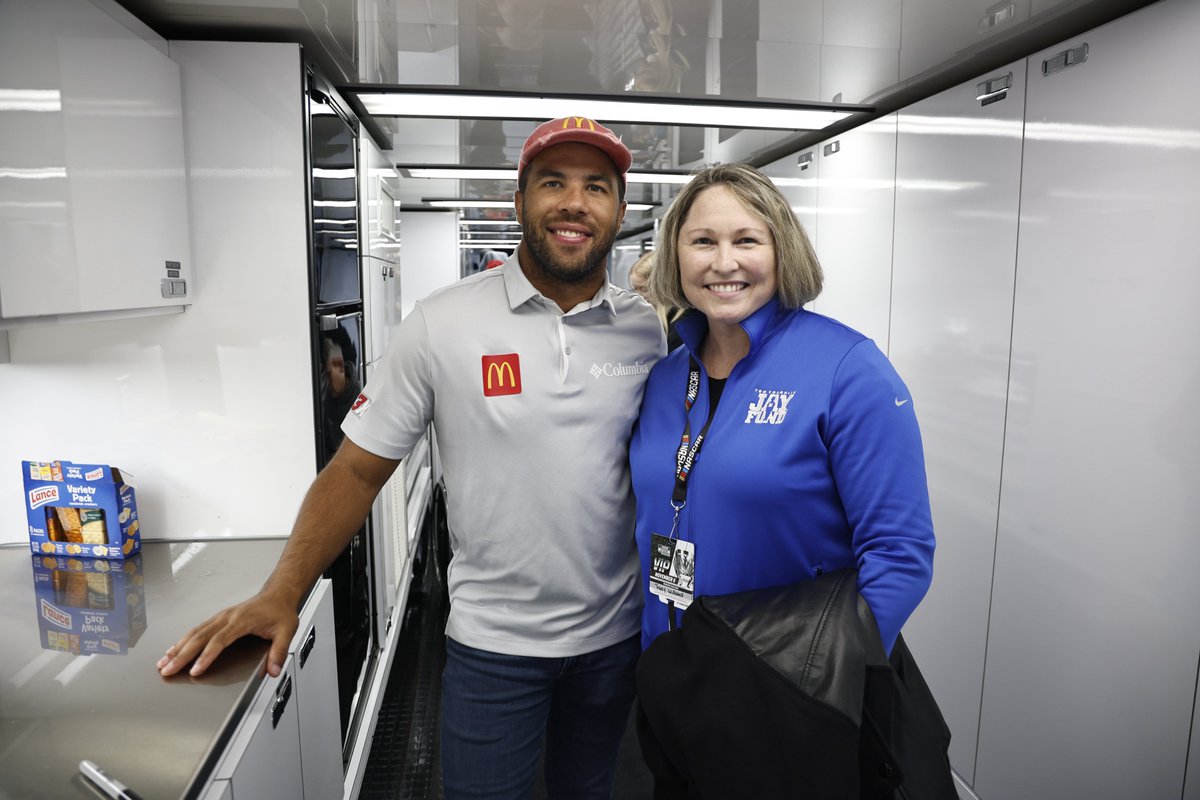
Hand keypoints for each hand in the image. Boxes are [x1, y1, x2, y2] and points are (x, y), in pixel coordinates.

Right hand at [157, 589, 298, 677]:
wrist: (278, 594)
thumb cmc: (280, 611)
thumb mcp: (287, 631)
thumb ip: (279, 652)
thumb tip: (273, 671)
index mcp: (242, 620)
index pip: (219, 640)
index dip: (206, 656)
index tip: (195, 671)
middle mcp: (227, 617)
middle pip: (200, 637)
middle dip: (182, 655)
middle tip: (167, 669)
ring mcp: (221, 616)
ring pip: (195, 632)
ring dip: (178, 647)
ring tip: (163, 662)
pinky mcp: (219, 618)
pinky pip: (197, 629)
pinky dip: (183, 640)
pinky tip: (174, 649)